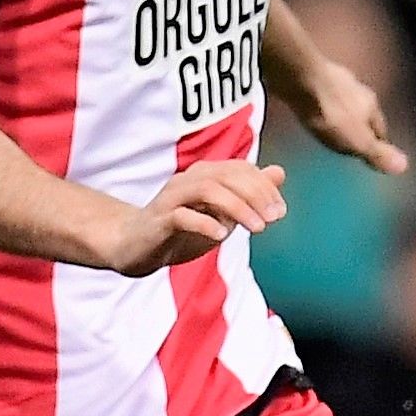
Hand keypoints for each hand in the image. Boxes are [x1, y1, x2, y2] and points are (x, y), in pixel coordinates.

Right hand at [97, 159, 282, 275]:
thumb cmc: (179, 229)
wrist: (134, 246)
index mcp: (204, 175)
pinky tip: (221, 236)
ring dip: (237, 208)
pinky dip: (205, 223)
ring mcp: (172, 198)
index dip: (264, 187)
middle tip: (273, 219)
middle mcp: (188, 180)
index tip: (280, 212)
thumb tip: (278, 172)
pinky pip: (182, 216)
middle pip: (227, 175)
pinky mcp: (159, 220)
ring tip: (257, 228)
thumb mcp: (221, 213)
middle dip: (256, 195)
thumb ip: (247, 194)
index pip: (240, 169)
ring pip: (208, 190)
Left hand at [288, 54, 407, 175]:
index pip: (382, 130)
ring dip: (343, 114)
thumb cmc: (331, 114)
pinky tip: (315, 111)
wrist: (300, 79)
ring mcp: (335, 80)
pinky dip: (323, 105)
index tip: (376, 155)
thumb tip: (404, 166)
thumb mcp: (357, 141)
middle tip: (354, 143)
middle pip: (364, 113)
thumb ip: (377, 153)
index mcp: (371, 106)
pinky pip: (323, 95)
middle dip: (361, 127)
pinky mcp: (312, 76)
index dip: (380, 145)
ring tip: (335, 128)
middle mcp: (358, 89)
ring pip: (344, 102)